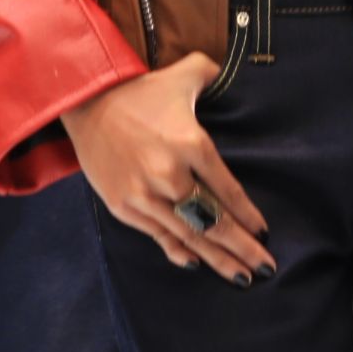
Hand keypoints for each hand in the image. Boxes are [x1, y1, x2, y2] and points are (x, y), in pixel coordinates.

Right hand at [61, 55, 271, 285]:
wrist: (87, 101)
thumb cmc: (142, 90)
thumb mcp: (186, 74)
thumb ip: (215, 77)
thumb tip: (236, 77)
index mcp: (191, 144)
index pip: (228, 190)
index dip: (248, 215)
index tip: (265, 233)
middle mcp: (169, 174)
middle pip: (213, 221)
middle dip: (242, 248)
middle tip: (266, 267)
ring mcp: (144, 194)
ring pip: (188, 235)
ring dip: (217, 259)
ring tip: (241, 277)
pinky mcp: (123, 205)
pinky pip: (157, 235)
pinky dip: (178, 251)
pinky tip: (197, 264)